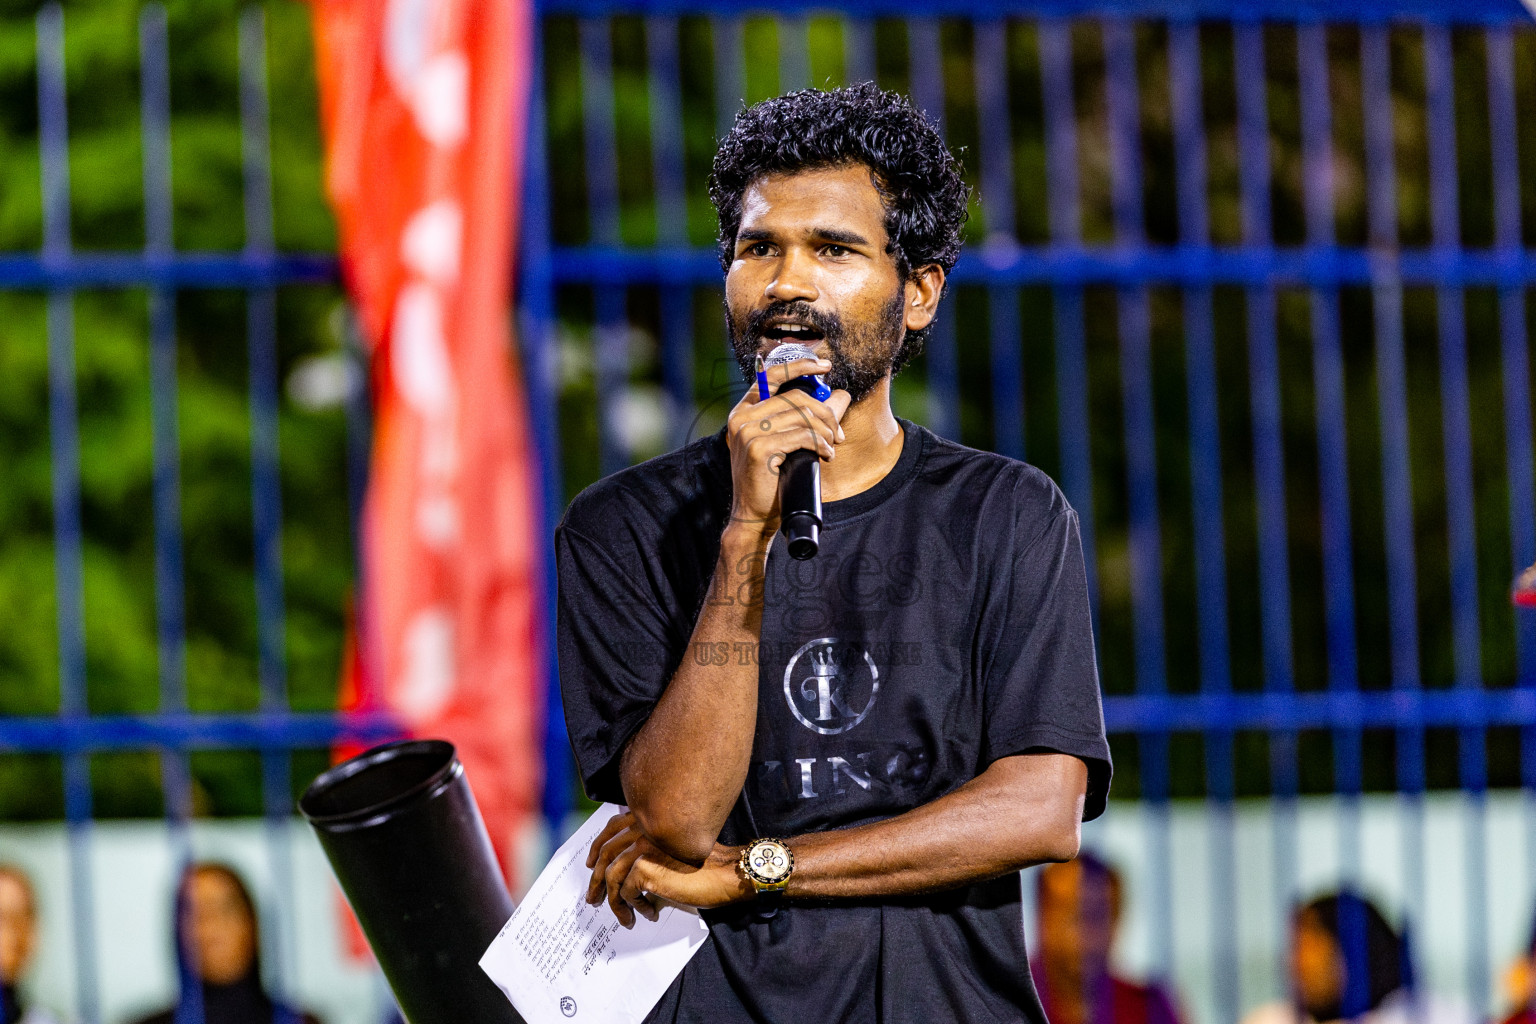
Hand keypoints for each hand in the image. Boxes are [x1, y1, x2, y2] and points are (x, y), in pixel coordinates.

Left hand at [585, 811, 749, 927]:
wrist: (727, 873)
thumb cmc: (706, 865)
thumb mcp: (672, 852)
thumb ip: (649, 854)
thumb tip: (625, 878)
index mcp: (649, 820)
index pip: (612, 828)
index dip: (598, 847)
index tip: (591, 865)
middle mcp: (643, 829)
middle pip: (606, 854)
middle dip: (597, 881)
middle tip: (594, 900)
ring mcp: (643, 848)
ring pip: (613, 877)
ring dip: (615, 902)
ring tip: (624, 918)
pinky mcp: (645, 869)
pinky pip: (627, 893)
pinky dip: (634, 907)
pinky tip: (649, 914)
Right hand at [724, 357, 850, 534]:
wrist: (754, 515)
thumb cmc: (771, 480)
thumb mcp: (783, 443)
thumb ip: (802, 418)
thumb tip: (838, 396)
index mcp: (744, 411)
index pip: (771, 376)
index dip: (800, 366)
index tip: (824, 365)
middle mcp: (742, 418)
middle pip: (794, 398)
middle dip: (824, 413)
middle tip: (837, 433)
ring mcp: (747, 432)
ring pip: (801, 417)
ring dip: (825, 432)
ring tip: (831, 447)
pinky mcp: (758, 448)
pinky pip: (801, 436)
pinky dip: (820, 444)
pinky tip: (825, 455)